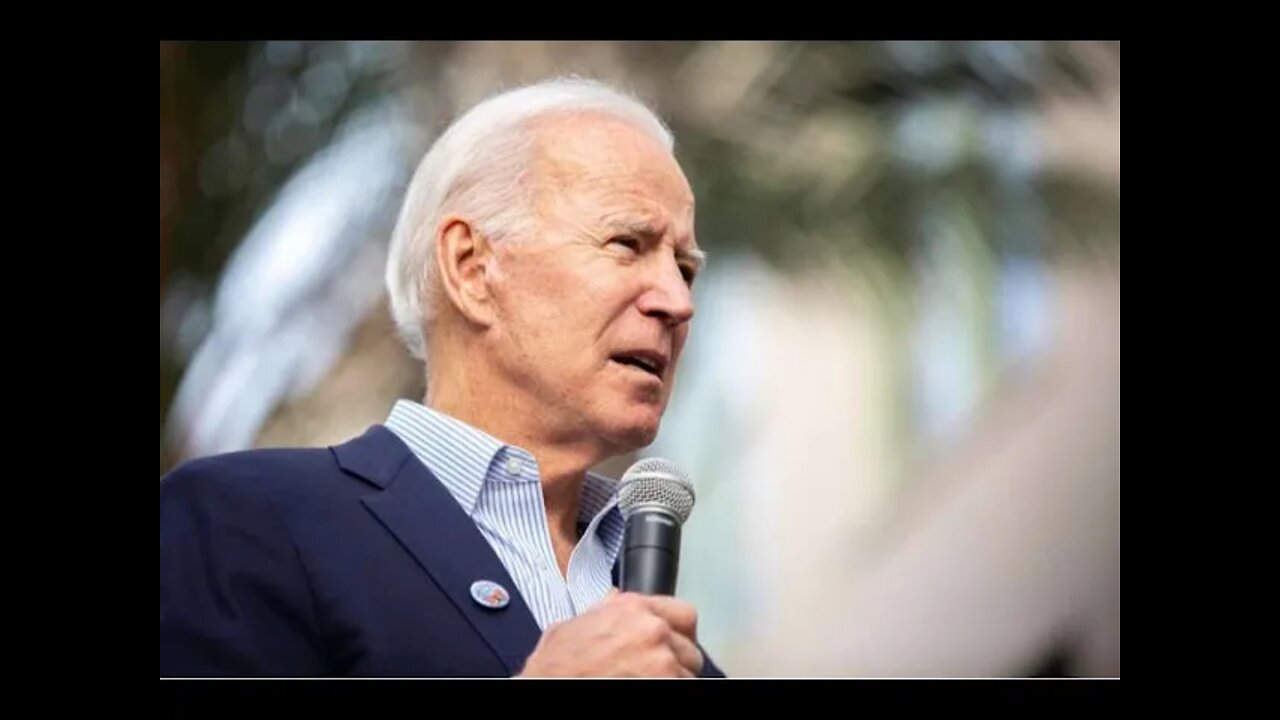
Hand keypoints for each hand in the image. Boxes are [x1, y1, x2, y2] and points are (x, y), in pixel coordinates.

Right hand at [516, 590, 702, 677]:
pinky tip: (646, 688)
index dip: (677, 633)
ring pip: (687, 674)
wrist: (547, 684)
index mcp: (632, 608)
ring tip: (646, 681)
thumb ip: (601, 610)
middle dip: (678, 662)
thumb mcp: (570, 626)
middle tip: (659, 671)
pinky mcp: (664, 684)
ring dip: (672, 680)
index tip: (672, 645)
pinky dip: (667, 689)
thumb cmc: (555, 667)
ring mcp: (661, 661)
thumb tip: (613, 599)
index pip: (683, 615)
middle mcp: (652, 629)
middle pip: (689, 648)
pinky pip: (682, 687)